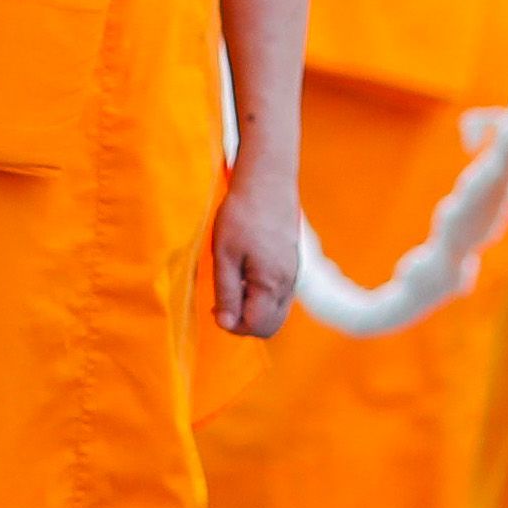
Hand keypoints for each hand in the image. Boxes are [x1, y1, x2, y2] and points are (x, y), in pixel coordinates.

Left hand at [206, 159, 306, 339]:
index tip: (215, 308)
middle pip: (270, 325)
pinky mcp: (290, 262)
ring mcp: (292, 273)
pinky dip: (261, 295)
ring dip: (252, 308)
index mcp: (272, 285)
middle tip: (221, 302)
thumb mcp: (225, 255)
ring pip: (275, 310)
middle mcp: (288, 284)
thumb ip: (227, 293)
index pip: (257, 327)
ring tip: (231, 284)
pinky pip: (279, 293)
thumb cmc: (242, 215)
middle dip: (244, 322)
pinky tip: (244, 273)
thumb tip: (226, 324)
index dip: (233, 325)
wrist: (266, 181)